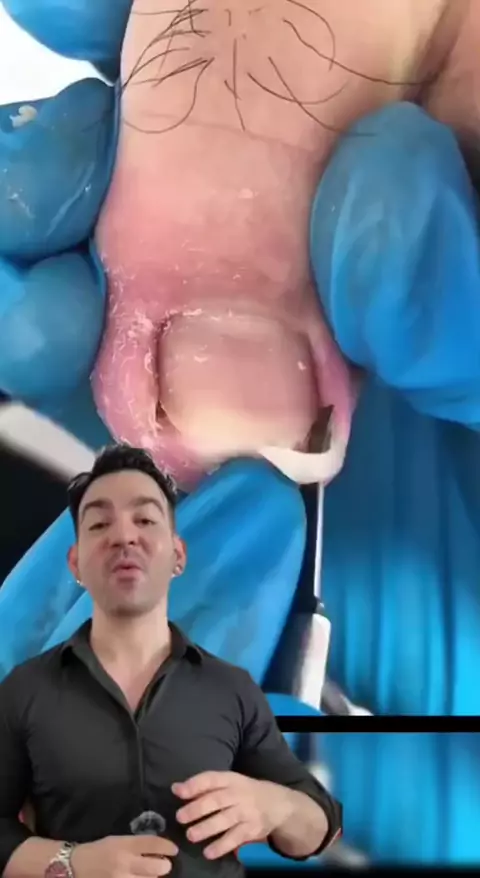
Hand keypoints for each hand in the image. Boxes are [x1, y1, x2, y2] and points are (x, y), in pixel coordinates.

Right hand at [72, 835, 178, 877]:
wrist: (75, 866)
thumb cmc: (99, 850)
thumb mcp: (117, 840)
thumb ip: (136, 845)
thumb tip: (158, 850)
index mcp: (125, 845)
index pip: (153, 844)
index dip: (168, 847)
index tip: (173, 850)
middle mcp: (125, 863)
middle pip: (157, 867)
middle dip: (164, 866)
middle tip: (163, 865)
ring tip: (150, 875)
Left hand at [173, 771, 292, 859]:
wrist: (277, 803)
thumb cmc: (244, 791)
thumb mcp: (228, 783)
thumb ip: (204, 786)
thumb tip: (176, 788)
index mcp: (230, 779)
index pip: (211, 778)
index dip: (195, 784)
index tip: (178, 792)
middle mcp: (238, 794)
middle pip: (217, 800)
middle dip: (197, 808)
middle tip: (180, 817)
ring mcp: (246, 811)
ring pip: (225, 820)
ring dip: (207, 828)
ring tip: (191, 835)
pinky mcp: (252, 829)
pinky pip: (236, 838)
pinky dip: (222, 846)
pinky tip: (209, 852)